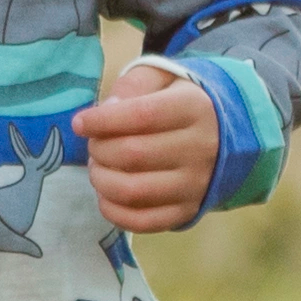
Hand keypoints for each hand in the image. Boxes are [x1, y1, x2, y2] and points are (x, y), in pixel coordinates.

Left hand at [72, 64, 218, 232]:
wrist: (220, 137)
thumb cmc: (178, 102)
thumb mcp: (160, 79)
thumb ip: (132, 86)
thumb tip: (106, 111)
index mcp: (194, 109)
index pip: (142, 115)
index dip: (103, 120)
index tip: (79, 123)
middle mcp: (200, 149)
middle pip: (133, 154)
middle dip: (100, 150)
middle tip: (93, 144)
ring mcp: (195, 185)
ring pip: (134, 191)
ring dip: (102, 180)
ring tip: (97, 168)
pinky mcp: (187, 212)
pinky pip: (143, 222)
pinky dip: (113, 211)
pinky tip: (105, 194)